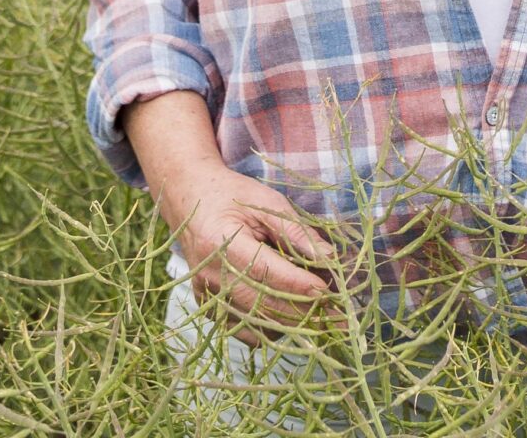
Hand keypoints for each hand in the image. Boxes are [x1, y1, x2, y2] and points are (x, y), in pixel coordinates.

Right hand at [153, 160, 339, 346]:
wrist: (189, 199)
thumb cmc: (232, 196)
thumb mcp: (266, 202)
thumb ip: (296, 231)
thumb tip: (329, 259)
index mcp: (222, 243)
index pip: (265, 272)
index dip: (298, 285)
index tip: (329, 293)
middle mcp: (211, 275)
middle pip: (261, 306)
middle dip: (302, 313)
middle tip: (337, 317)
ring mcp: (206, 294)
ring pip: (254, 325)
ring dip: (289, 325)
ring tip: (320, 319)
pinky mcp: (208, 306)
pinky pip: (242, 329)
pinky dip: (268, 328)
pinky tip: (289, 317)